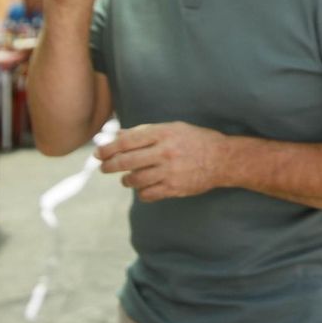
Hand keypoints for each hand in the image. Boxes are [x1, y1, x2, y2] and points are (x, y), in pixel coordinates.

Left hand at [95, 122, 225, 200]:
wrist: (223, 159)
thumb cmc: (195, 140)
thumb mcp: (173, 128)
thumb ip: (145, 131)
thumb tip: (117, 135)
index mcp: (164, 133)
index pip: (127, 141)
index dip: (109, 148)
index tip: (99, 153)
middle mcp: (165, 152)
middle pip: (126, 161)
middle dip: (110, 166)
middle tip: (103, 167)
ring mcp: (170, 171)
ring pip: (134, 180)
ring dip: (126, 180)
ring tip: (126, 178)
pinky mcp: (174, 188)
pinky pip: (147, 194)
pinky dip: (141, 192)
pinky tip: (143, 187)